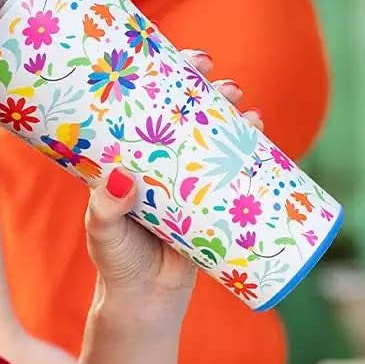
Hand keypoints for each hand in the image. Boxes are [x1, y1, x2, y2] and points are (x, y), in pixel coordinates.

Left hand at [83, 51, 261, 316]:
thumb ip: (106, 209)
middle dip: (205, 88)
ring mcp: (188, 179)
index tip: (178, 61)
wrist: (146, 302)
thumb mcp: (103, 233)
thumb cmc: (115, 262)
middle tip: (218, 80)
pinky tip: (261, 134)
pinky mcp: (213, 202)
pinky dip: (251, 148)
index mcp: (129, 157)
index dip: (161, 76)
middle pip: (185, 111)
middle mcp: (159, 161)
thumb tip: (121, 179)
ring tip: (246, 109)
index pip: (144, 105)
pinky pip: (235, 168)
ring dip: (232, 113)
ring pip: (213, 135)